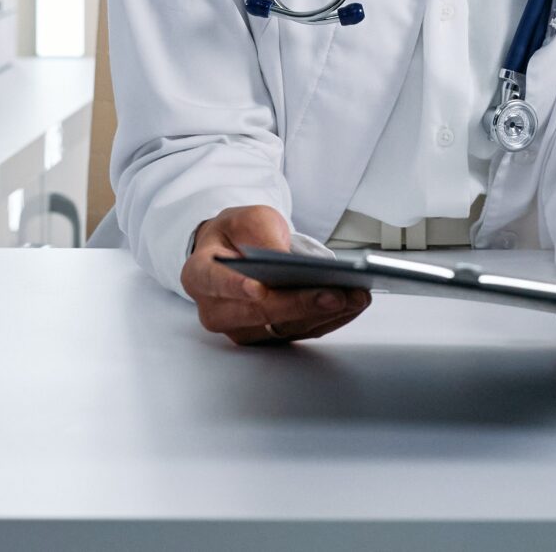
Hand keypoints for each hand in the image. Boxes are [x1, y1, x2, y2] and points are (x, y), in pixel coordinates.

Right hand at [180, 204, 370, 345]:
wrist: (238, 249)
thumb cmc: (239, 233)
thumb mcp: (248, 218)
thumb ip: (261, 235)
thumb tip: (283, 258)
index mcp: (200, 275)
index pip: (214, 283)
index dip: (234, 288)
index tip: (258, 289)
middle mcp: (216, 310)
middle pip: (257, 313)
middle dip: (299, 305)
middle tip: (335, 294)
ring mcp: (242, 328)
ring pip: (282, 328)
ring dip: (323, 314)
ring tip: (356, 297)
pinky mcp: (268, 336)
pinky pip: (300, 332)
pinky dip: (329, 320)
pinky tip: (352, 304)